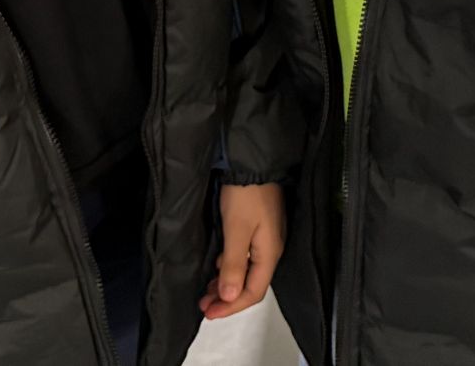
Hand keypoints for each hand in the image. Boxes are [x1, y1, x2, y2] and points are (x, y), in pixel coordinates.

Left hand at [201, 182, 283, 320]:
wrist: (252, 162)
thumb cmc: (246, 193)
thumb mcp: (236, 230)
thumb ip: (234, 264)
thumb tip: (230, 296)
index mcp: (269, 253)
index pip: (253, 292)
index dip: (232, 306)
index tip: (210, 313)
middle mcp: (270, 249)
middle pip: (251, 284)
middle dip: (227, 298)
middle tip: (205, 305)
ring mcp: (265, 239)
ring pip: (246, 272)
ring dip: (227, 284)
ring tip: (207, 291)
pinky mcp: (258, 229)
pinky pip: (245, 258)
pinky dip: (229, 267)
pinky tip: (218, 267)